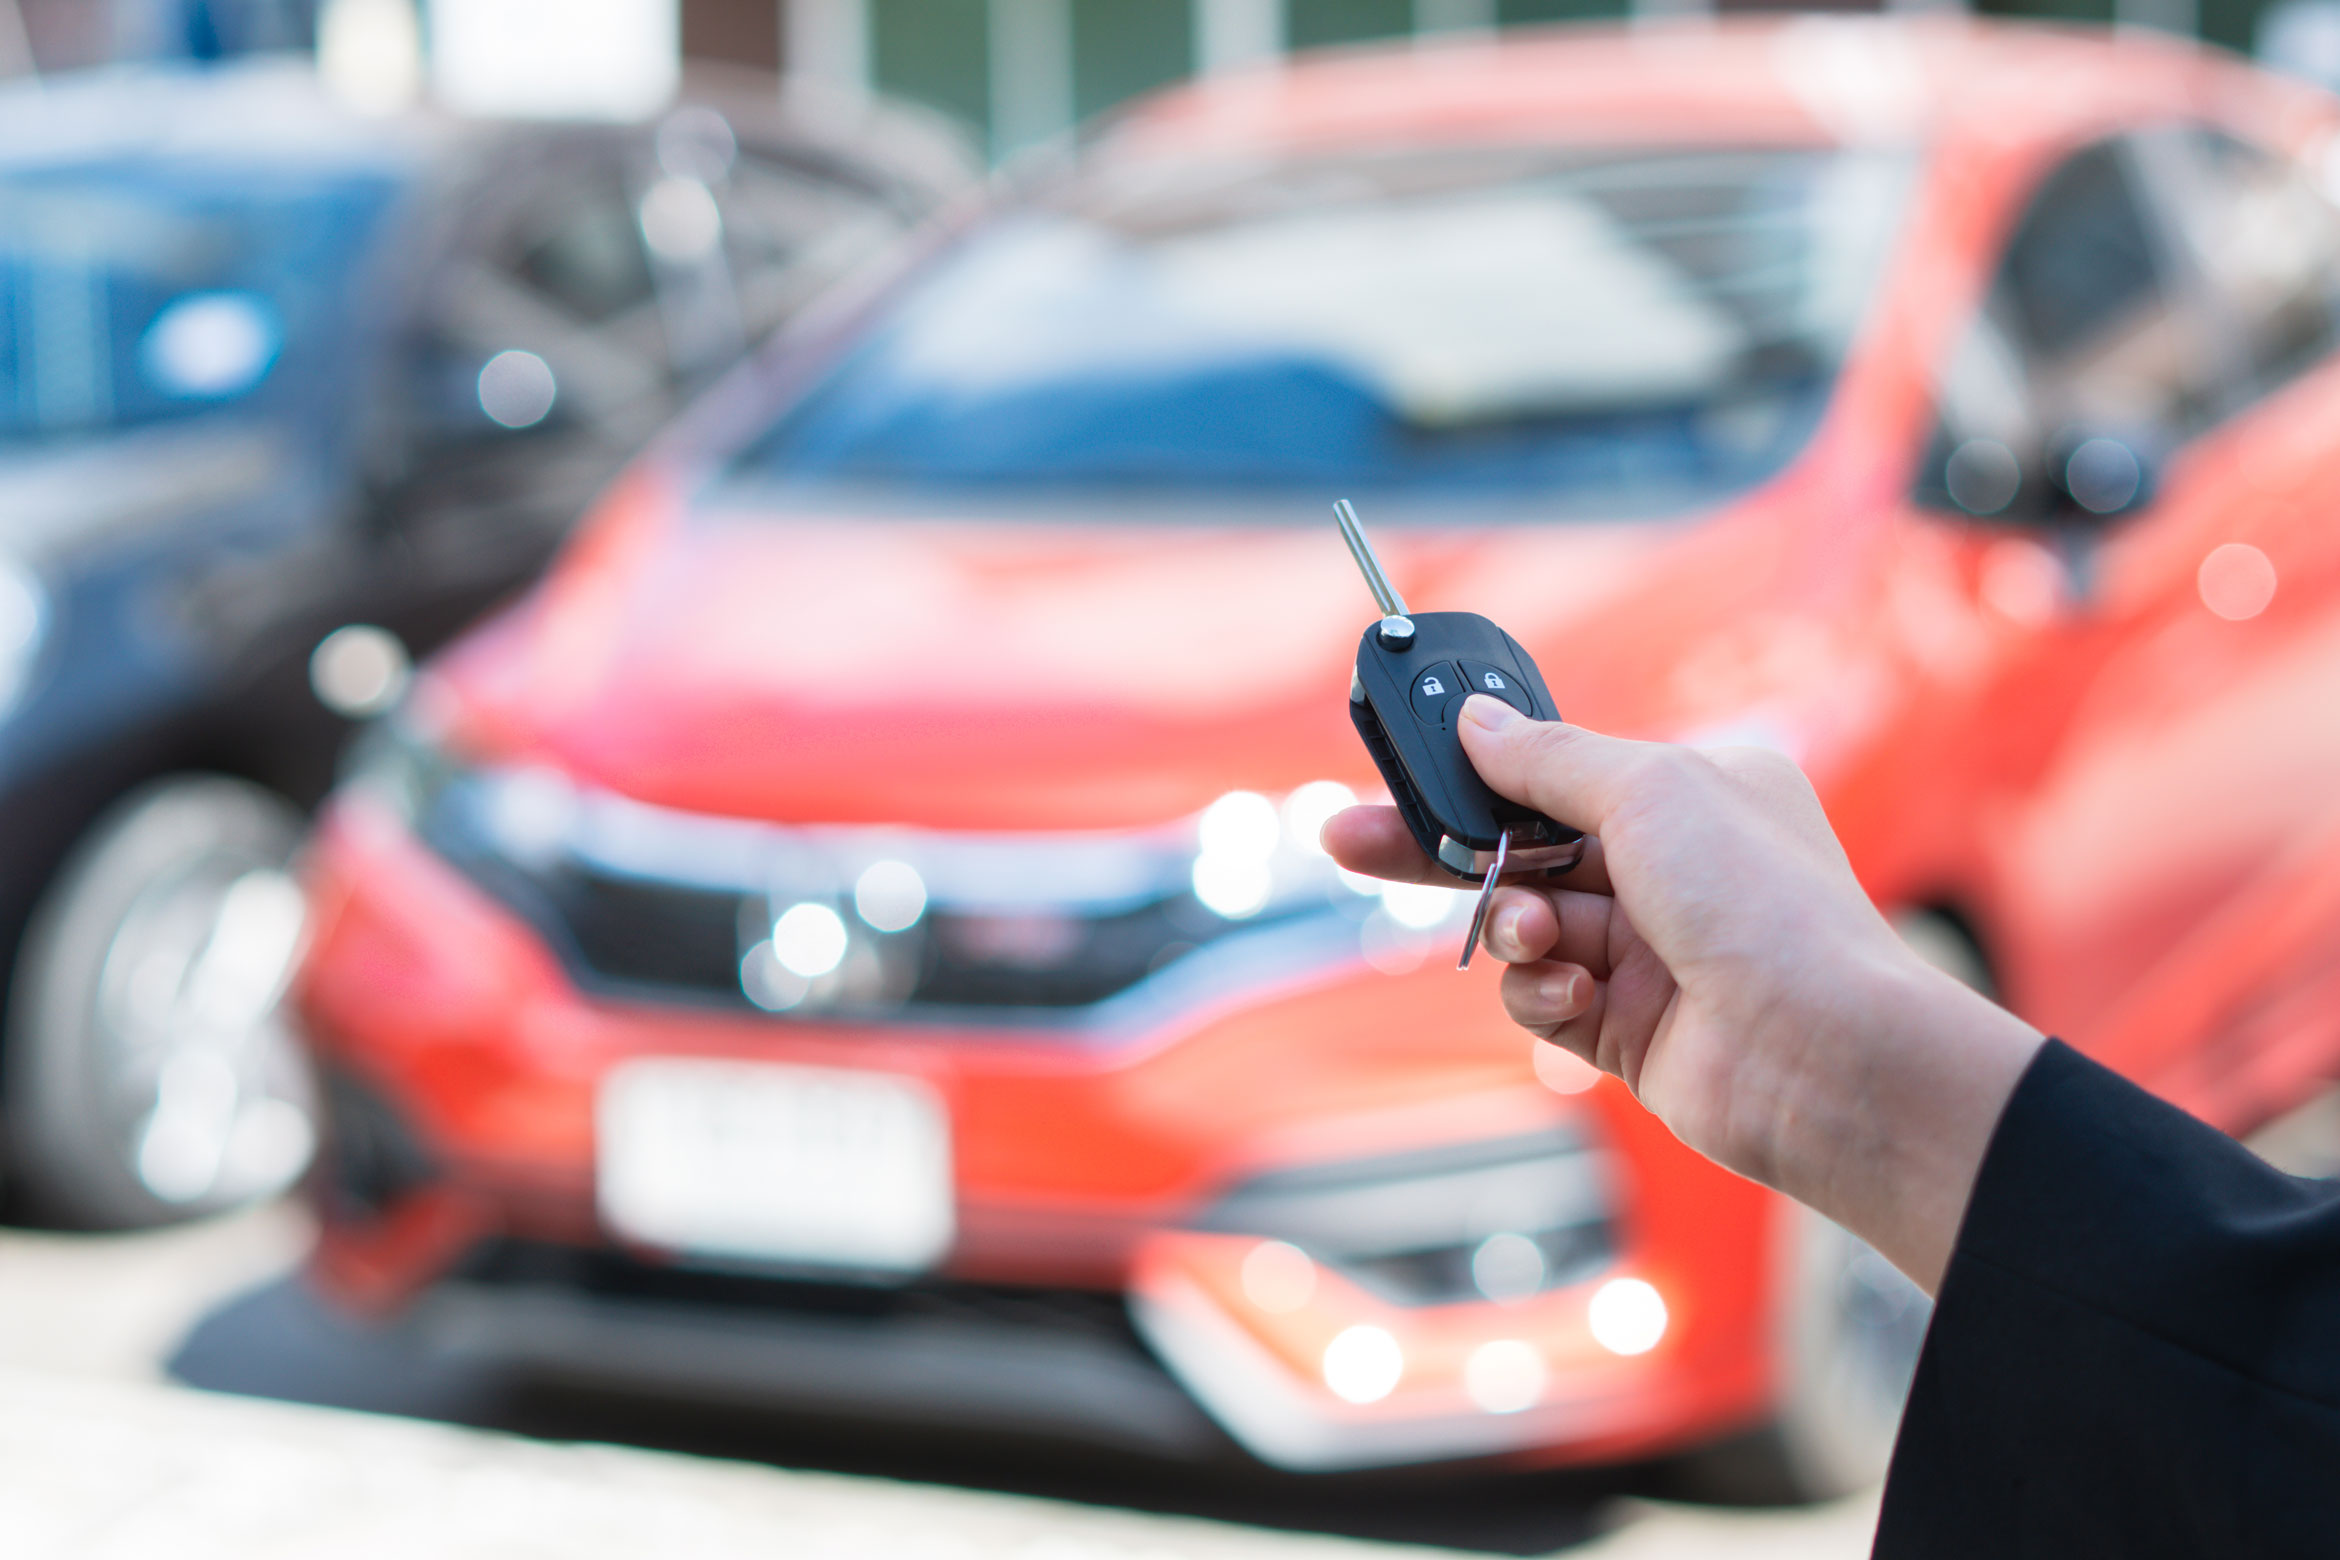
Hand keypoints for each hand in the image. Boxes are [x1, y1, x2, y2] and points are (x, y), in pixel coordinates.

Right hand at [1322, 696, 2043, 1292]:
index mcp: (1691, 794)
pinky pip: (1542, 997)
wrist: (1823, 1057)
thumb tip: (1477, 722)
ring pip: (1523, 926)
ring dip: (1514, 930)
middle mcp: (1672, 868)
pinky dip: (1543, 994)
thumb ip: (1548, 757)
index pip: (1556, 772)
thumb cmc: (1762, 905)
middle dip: (1439, 849)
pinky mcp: (1626, 1028)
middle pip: (1519, 849)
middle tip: (1347, 840)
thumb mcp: (1648, 790)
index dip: (1475, 773)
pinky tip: (1575, 995)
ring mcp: (1648, 951)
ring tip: (1543, 939)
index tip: (1402, 768)